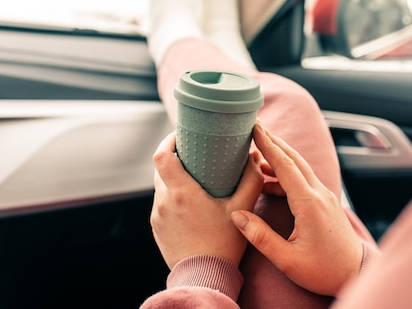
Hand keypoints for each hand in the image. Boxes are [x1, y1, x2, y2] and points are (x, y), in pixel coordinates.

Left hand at [150, 131, 263, 268]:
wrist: (204, 276)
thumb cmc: (223, 244)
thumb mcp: (241, 209)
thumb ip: (251, 180)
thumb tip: (254, 157)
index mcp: (181, 191)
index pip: (162, 155)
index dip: (168, 140)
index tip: (181, 135)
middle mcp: (164, 201)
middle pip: (161, 168)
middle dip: (175, 159)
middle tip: (194, 156)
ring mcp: (157, 215)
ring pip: (161, 187)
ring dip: (174, 180)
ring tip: (195, 181)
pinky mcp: (157, 228)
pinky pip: (162, 205)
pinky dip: (173, 199)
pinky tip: (190, 205)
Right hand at [231, 122, 362, 295]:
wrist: (356, 275)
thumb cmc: (324, 271)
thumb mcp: (288, 260)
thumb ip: (261, 237)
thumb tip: (237, 216)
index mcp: (309, 203)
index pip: (285, 165)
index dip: (268, 145)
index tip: (254, 127)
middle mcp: (319, 194)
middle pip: (294, 159)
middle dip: (273, 141)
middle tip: (254, 127)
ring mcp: (325, 197)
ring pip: (299, 167)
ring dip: (279, 156)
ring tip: (255, 153)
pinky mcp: (325, 203)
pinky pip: (303, 180)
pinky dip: (285, 173)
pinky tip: (268, 181)